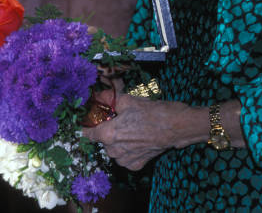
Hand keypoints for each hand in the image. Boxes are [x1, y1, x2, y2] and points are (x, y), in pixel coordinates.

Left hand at [83, 94, 209, 170]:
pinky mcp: (136, 165)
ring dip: (118, 140)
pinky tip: (139, 139)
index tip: (88, 121)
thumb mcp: (128, 100)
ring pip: (114, 149)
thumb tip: (97, 96)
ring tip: (133, 128)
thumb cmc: (152, 112)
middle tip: (120, 119)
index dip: (86, 126)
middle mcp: (114, 150)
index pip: (87, 134)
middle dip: (108, 130)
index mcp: (109, 134)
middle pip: (103, 140)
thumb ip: (108, 99)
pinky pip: (125, 157)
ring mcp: (125, 160)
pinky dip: (129, 149)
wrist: (175, 126)